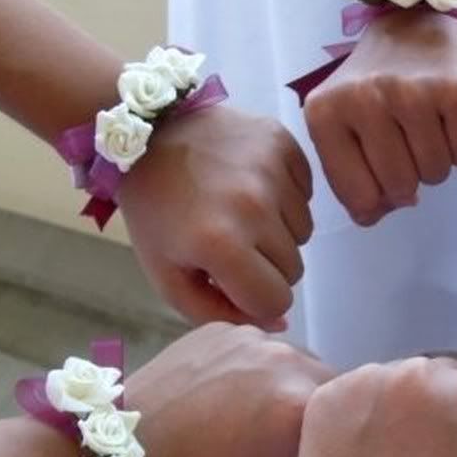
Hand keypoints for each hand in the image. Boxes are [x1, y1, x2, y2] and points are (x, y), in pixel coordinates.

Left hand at [118, 106, 312, 329]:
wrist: (149, 132)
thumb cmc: (156, 211)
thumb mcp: (169, 275)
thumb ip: (218, 313)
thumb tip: (279, 324)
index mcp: (220, 245)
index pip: (277, 301)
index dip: (256, 300)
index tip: (234, 281)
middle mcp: (254, 207)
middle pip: (293, 269)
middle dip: (266, 266)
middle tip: (232, 243)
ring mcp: (272, 171)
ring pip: (304, 233)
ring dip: (278, 232)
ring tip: (240, 212)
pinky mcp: (284, 143)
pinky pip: (307, 194)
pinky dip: (287, 198)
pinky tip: (253, 185)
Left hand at [124, 323, 333, 456]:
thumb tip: (337, 452)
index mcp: (303, 407)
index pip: (352, 414)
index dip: (340, 436)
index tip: (321, 453)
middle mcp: (287, 360)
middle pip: (327, 381)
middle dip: (314, 408)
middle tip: (283, 438)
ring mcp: (252, 338)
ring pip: (291, 360)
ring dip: (284, 383)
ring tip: (249, 413)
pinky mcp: (220, 328)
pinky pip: (255, 346)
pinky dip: (249, 368)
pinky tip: (222, 394)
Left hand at [290, 357, 456, 456]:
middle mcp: (424, 372)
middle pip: (448, 376)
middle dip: (447, 406)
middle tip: (433, 453)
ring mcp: (372, 378)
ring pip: (402, 378)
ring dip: (406, 404)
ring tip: (394, 452)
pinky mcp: (330, 391)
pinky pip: (361, 390)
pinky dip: (366, 411)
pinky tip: (363, 449)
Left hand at [304, 9, 456, 224]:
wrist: (413, 23)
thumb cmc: (373, 86)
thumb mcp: (343, 128)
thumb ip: (351, 181)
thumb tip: (372, 217)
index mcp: (325, 115)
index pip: (359, 198)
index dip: (377, 198)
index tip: (381, 174)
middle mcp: (363, 99)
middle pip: (400, 188)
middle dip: (409, 181)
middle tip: (408, 148)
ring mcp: (410, 92)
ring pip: (434, 174)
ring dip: (434, 164)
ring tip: (426, 132)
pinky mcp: (454, 88)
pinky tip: (447, 121)